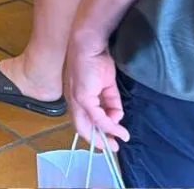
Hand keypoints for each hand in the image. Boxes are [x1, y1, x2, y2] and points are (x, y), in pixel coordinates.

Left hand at [65, 34, 128, 150]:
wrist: (89, 44)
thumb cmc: (97, 60)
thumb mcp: (107, 85)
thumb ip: (110, 102)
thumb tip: (116, 116)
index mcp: (78, 97)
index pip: (82, 121)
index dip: (95, 133)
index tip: (109, 141)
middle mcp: (74, 101)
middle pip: (82, 128)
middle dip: (98, 141)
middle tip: (113, 148)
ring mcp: (77, 100)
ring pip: (87, 126)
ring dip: (105, 135)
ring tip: (120, 139)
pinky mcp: (83, 97)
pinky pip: (97, 117)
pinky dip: (108, 125)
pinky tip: (119, 129)